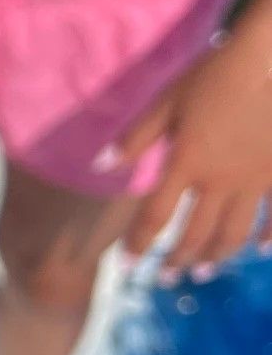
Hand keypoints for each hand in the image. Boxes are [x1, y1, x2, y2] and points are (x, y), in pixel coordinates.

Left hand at [113, 18, 271, 279]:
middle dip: (176, 259)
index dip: (139, 243)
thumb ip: (136, 137)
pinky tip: (261, 252)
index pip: (156, 215)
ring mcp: (254, 182)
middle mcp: (219, 181)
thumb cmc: (216, 74)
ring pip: (234, 233)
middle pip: (195, 233)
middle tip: (166, 280)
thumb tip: (99, 166)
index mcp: (187, 163)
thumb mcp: (168, 100)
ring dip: (216, 256)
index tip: (127, 265)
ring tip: (203, 272)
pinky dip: (268, 238)